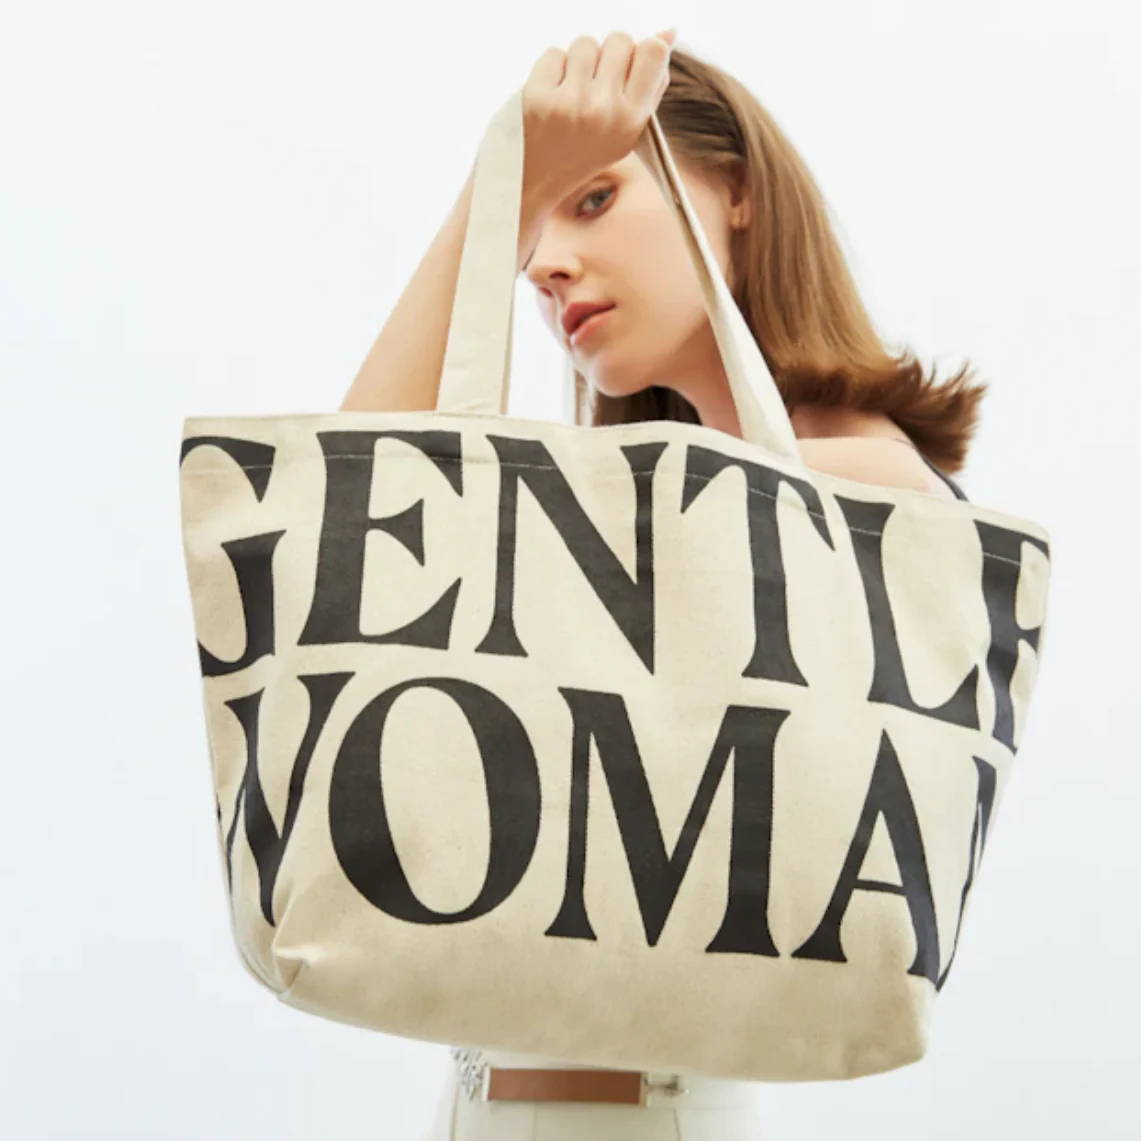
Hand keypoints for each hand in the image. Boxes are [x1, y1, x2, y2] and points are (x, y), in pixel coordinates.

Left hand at [520, 29, 676, 207]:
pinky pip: (555, 53)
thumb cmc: (588, 149)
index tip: (630, 65)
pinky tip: (554, 94)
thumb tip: (668, 33)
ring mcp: (570, 102)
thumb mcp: (628, 128)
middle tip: (597, 83)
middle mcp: (604, 109)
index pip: (653, 51)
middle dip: (609, 54)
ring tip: (574, 90)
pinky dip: (554, 68)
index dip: (642, 50)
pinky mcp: (539, 95)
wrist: (540, 179)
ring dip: (580, 60)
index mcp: (632, 119)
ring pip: (586, 43)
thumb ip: (652, 84)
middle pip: (619, 39)